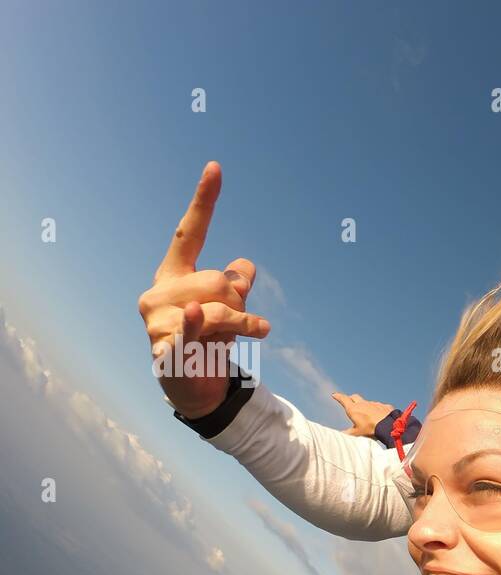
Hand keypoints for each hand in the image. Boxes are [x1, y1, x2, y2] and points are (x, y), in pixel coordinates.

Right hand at [137, 162, 270, 418]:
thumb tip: (246, 266)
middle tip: (247, 323)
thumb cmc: (209, 343)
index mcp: (173, 276)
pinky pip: (191, 333)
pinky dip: (197, 330)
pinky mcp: (164, 350)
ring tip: (252, 335)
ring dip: (245, 325)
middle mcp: (159, 293)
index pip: (188, 234)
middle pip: (218, 280)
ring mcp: (158, 322)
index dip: (204, 203)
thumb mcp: (228, 310)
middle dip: (240, 302)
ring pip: (218, 308)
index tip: (216, 167)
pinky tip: (192, 321)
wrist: (195, 390)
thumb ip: (235, 287)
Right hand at [331, 392, 395, 436]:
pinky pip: (379, 407)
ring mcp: (374, 404)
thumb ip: (348, 434)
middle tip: (348, 401)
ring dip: (365, 406)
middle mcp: (363, 404)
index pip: (343, 399)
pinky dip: (377, 410)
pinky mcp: (383, 406)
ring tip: (366, 414)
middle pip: (354, 397)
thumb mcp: (357, 433)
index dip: (338, 397)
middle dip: (350, 399)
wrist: (389, 426)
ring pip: (367, 402)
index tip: (334, 395)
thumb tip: (340, 436)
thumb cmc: (371, 430)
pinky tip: (379, 416)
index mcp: (354, 409)